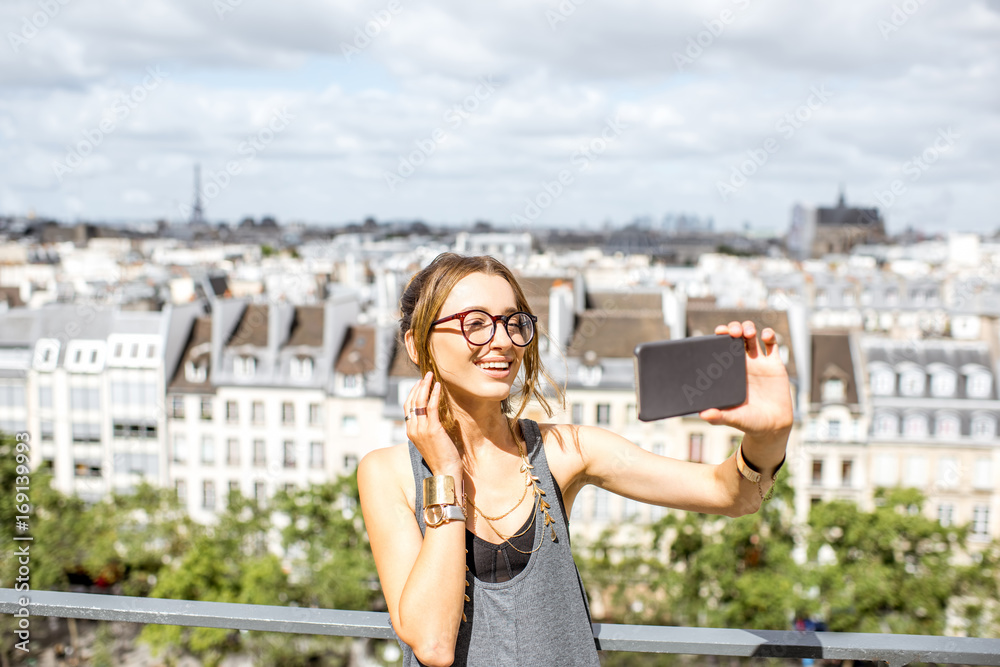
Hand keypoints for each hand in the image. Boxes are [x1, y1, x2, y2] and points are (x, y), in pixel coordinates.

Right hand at [404, 371, 463, 476]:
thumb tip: (433, 415)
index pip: (408, 407)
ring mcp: (421, 429)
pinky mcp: (432, 429)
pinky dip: (434, 394)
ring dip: (425, 386)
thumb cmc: (441, 458)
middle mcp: (413, 429)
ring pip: (419, 402)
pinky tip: (438, 386)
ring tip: (430, 376)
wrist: (445, 472)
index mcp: (410, 432)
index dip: (413, 393)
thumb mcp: (430, 440)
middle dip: (418, 386)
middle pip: (412, 401)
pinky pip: (431, 407)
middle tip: (426, 375)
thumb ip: (428, 428)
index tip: (420, 383)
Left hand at [699, 321, 793, 439]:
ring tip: (748, 332)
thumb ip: (719, 416)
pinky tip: (766, 335)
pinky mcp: (774, 365)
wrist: (772, 427)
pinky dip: (769, 335)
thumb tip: (702, 414)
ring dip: (749, 328)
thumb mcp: (733, 418)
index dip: (719, 337)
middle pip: (736, 337)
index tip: (718, 332)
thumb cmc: (750, 422)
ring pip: (752, 337)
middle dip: (734, 328)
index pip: (721, 348)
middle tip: (734, 332)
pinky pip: (772, 345)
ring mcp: (759, 363)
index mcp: (729, 372)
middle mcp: (742, 364)